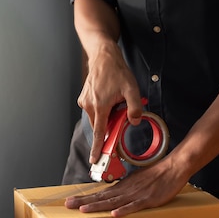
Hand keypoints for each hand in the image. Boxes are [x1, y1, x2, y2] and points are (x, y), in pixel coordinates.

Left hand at [64, 155, 187, 216]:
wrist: (173, 167)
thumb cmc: (155, 175)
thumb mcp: (136, 181)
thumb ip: (124, 189)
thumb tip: (112, 196)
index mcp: (122, 187)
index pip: (99, 193)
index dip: (84, 197)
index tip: (70, 201)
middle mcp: (125, 190)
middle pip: (101, 197)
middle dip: (84, 201)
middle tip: (68, 205)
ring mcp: (136, 195)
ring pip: (113, 202)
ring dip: (98, 206)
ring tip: (84, 209)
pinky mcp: (148, 200)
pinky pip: (134, 206)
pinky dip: (124, 210)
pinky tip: (115, 214)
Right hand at [78, 42, 142, 163]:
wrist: (103, 57)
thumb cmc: (117, 72)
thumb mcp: (132, 89)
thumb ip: (135, 108)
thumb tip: (134, 122)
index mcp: (100, 106)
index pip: (99, 133)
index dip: (98, 148)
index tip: (94, 160)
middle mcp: (89, 105)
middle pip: (100, 126)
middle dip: (109, 125)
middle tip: (120, 112)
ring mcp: (85, 102)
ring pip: (97, 118)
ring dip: (106, 116)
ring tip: (114, 100)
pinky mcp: (83, 99)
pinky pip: (93, 111)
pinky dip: (101, 110)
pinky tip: (108, 97)